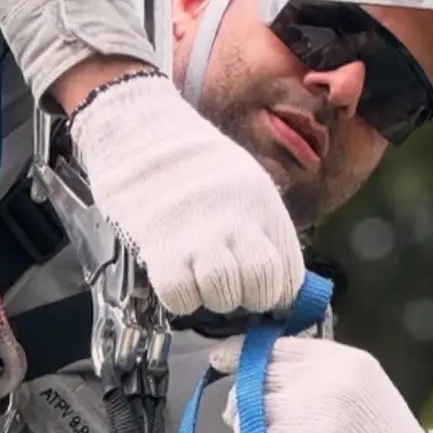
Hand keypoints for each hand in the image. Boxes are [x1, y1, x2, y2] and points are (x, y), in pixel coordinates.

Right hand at [68, 72, 303, 316]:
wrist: (143, 133)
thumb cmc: (194, 163)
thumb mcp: (247, 184)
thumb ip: (264, 229)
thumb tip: (279, 280)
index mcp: (263, 208)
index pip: (290, 276)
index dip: (276, 293)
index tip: (261, 292)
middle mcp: (238, 224)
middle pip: (261, 288)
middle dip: (246, 298)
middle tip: (230, 287)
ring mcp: (200, 238)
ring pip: (223, 296)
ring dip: (212, 299)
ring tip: (200, 281)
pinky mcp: (162, 248)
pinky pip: (182, 297)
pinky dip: (181, 299)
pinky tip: (177, 281)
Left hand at [218, 337, 432, 432]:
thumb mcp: (362, 391)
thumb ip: (319, 375)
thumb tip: (259, 367)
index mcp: (345, 361)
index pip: (279, 346)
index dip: (244, 353)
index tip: (221, 360)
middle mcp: (329, 380)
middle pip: (260, 377)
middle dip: (243, 399)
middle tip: (242, 419)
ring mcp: (315, 414)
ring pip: (251, 411)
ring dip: (242, 430)